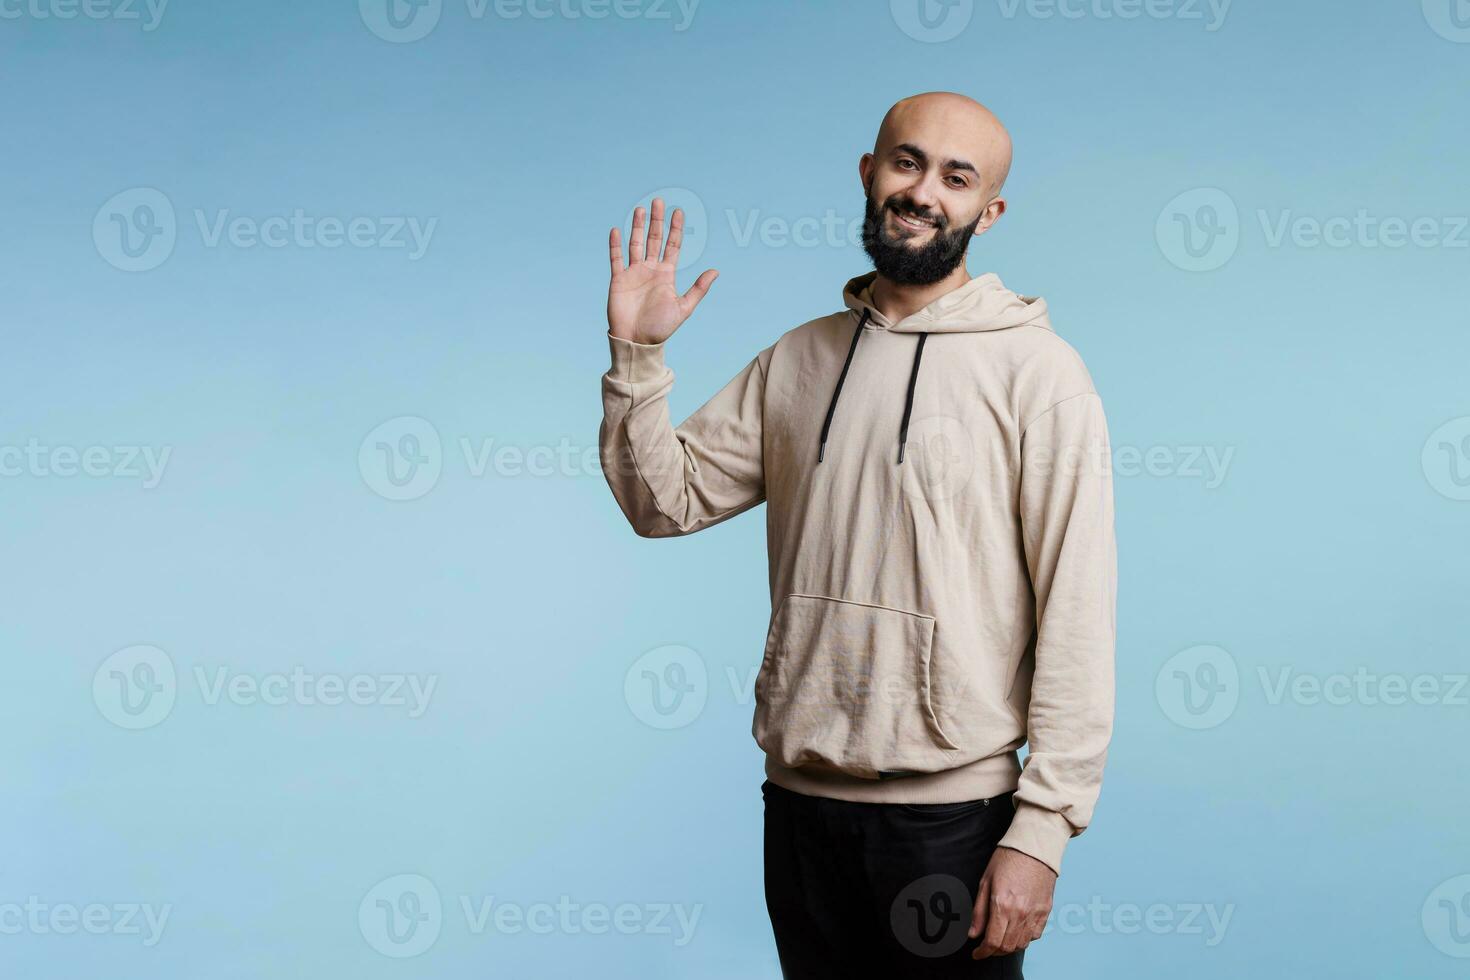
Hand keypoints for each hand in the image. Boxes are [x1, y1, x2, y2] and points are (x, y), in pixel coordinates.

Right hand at [607, 196, 717, 345]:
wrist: (637, 341)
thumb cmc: (661, 328)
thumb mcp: (683, 307)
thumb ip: (698, 289)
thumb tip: (716, 271)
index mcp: (666, 275)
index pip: (672, 246)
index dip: (675, 229)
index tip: (679, 211)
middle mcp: (650, 270)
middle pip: (654, 239)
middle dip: (656, 221)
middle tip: (659, 201)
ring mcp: (633, 273)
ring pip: (635, 244)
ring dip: (637, 227)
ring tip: (640, 210)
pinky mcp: (618, 280)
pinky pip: (616, 259)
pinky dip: (615, 245)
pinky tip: (616, 231)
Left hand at [969, 846, 1055, 958]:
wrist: (1034, 847)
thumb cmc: (1007, 859)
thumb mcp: (985, 882)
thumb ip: (979, 911)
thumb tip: (973, 933)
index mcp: (1002, 906)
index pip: (992, 942)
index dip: (982, 953)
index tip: (977, 954)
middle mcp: (1020, 914)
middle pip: (1007, 947)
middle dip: (994, 952)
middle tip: (986, 947)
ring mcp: (1035, 914)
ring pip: (1022, 944)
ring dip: (1009, 947)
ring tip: (1000, 940)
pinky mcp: (1046, 911)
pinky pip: (1035, 935)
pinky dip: (1025, 939)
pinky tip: (1017, 931)